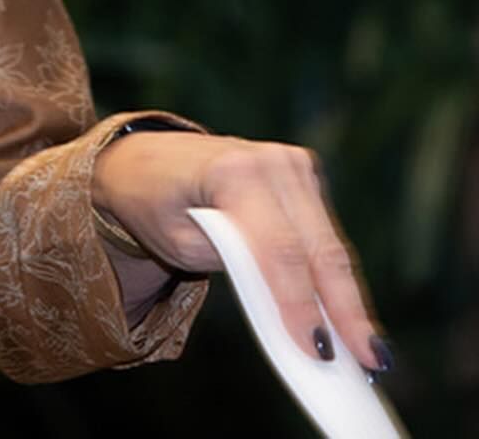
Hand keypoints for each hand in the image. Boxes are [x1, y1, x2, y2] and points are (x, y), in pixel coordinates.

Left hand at [92, 129, 389, 373]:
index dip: (301, 303)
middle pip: (318, 247)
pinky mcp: (303, 176)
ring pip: (330, 243)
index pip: (278, 249)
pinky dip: (338, 277)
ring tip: (372, 352)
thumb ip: (231, 263)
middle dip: (346, 309)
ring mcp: (292, 164)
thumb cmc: (157, 202)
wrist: (150, 160)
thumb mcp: (179, 242)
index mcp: (233, 171)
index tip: (318, 349)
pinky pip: (325, 234)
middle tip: (371, 361)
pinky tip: (353, 317)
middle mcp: (271, 161)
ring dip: (351, 299)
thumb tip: (285, 302)